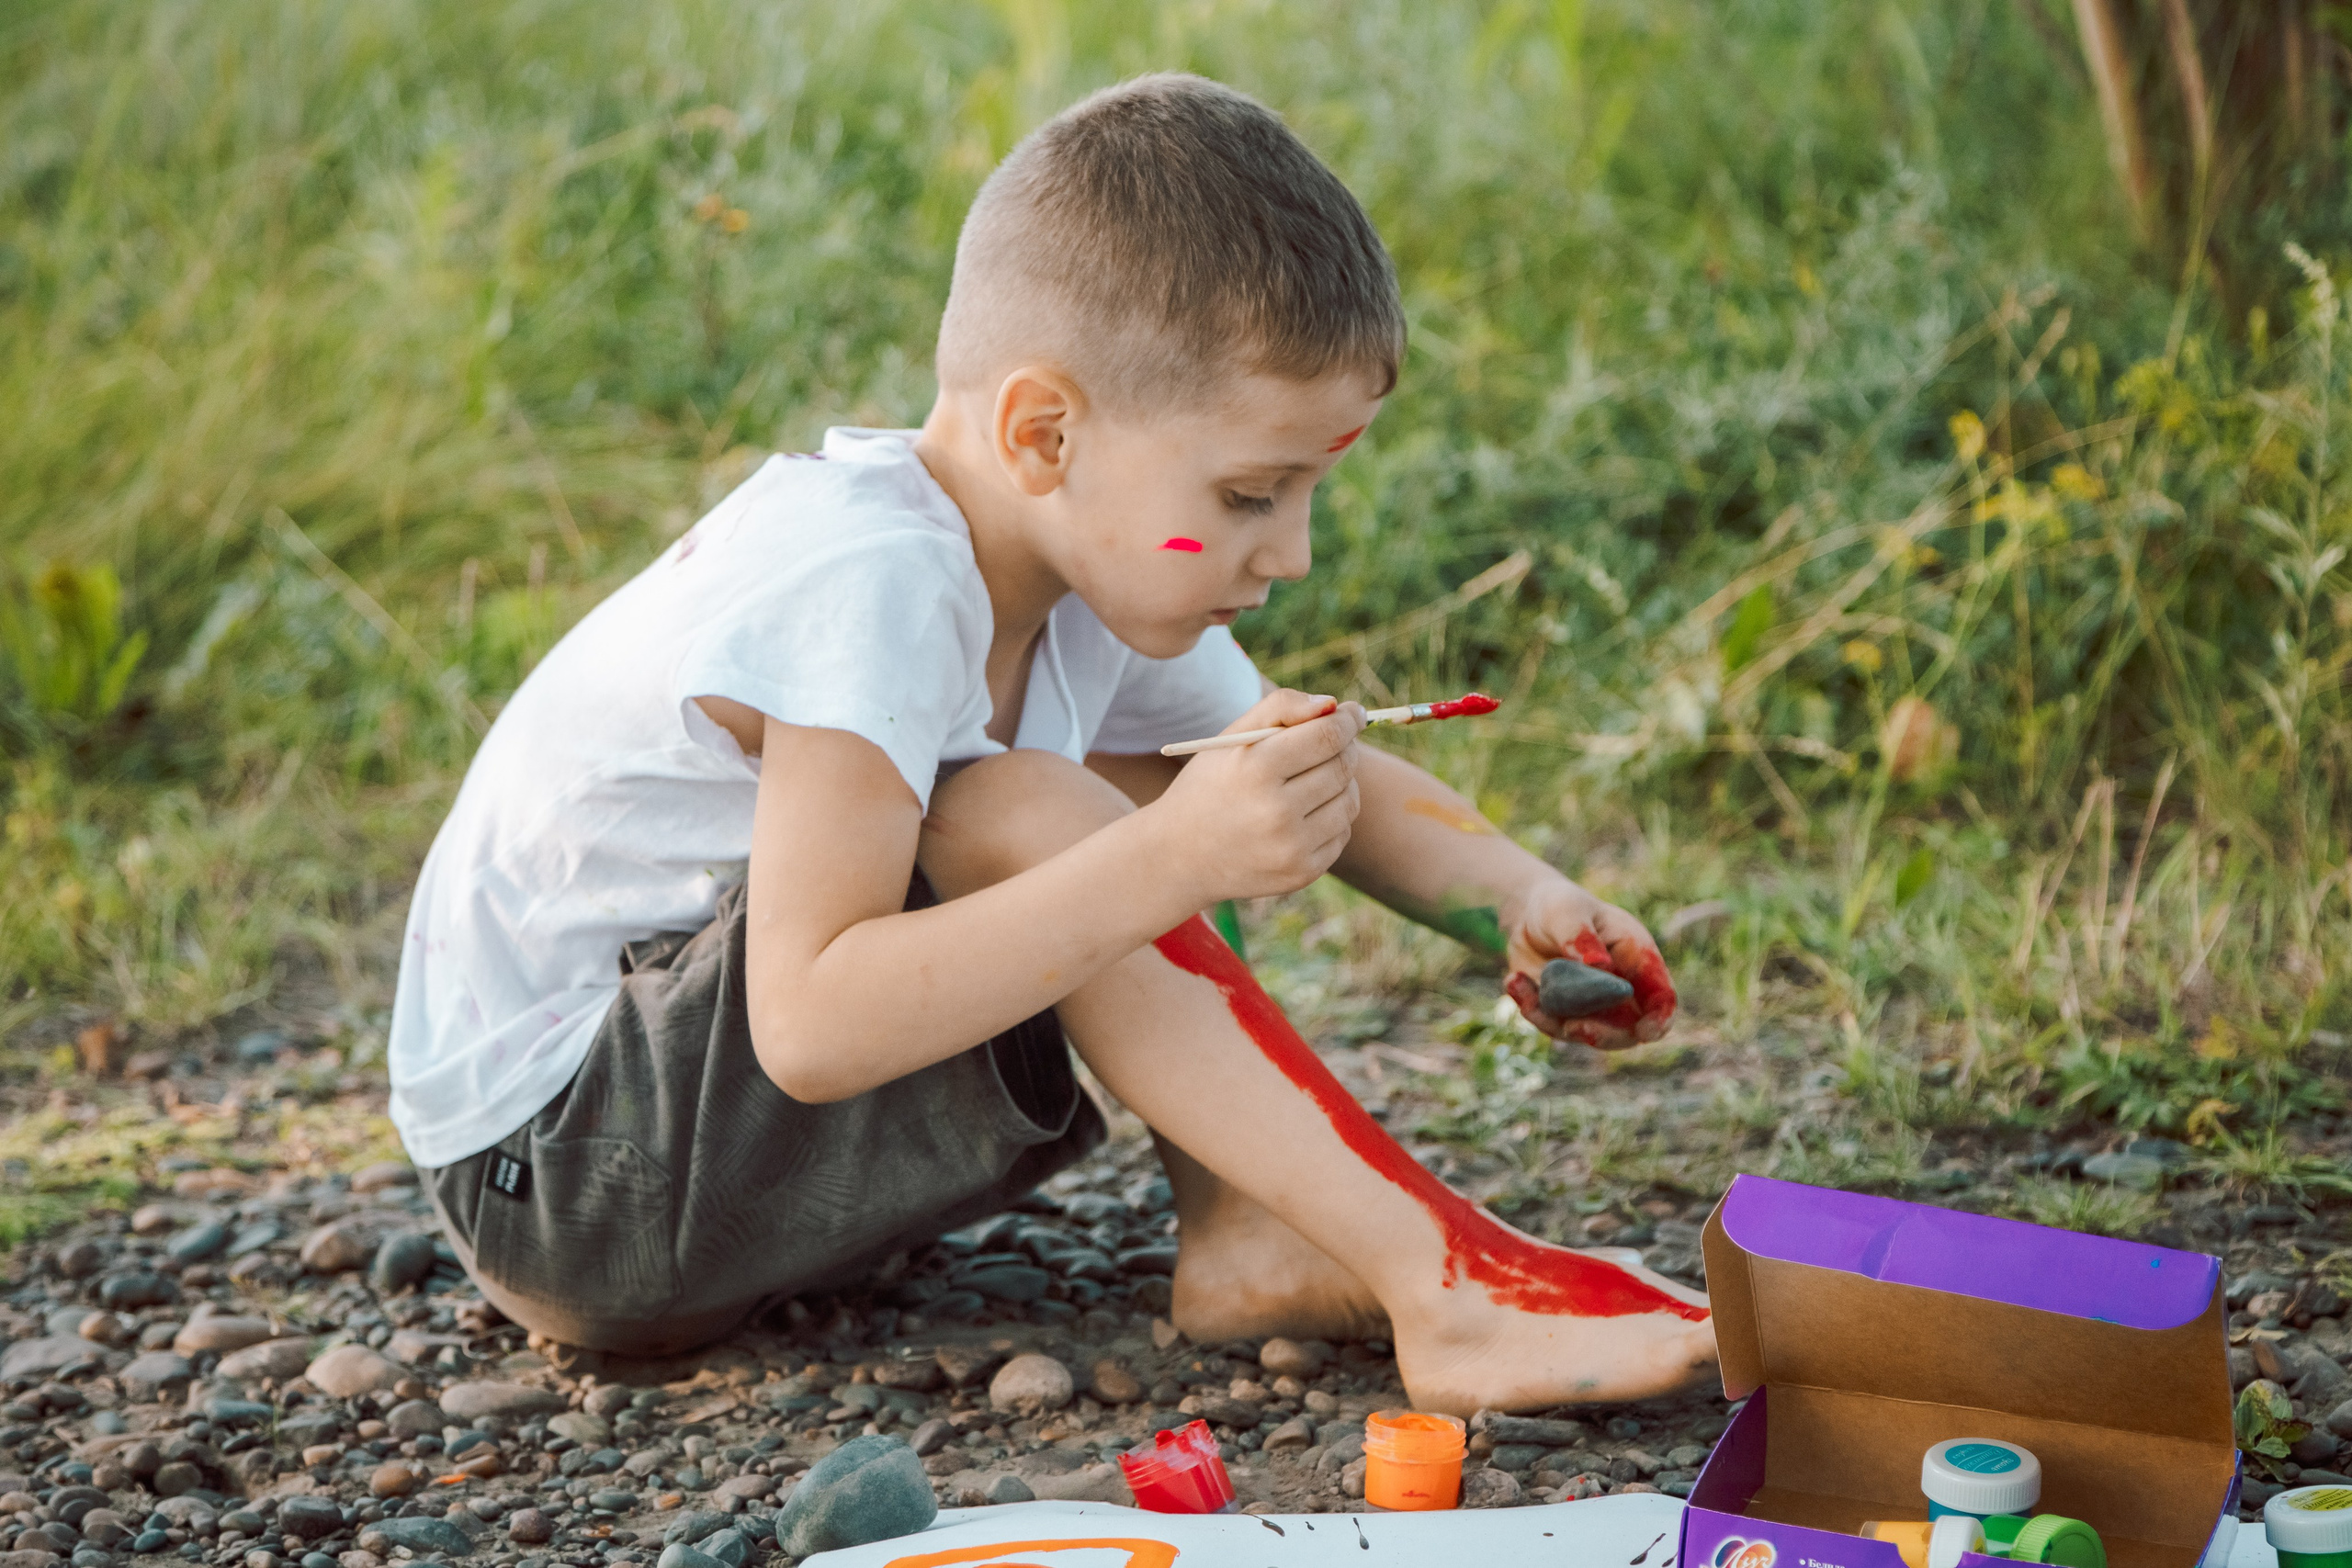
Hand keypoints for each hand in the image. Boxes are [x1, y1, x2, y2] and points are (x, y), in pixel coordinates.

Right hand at [1147, 688, 1363, 903]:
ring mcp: (1290, 848)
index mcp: (1255, 769)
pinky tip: (1303, 814)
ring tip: (1313, 779)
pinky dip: (1332, 818)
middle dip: (1344, 748)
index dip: (1347, 720)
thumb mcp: (1231, 738)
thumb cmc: (1211, 784)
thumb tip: (1333, 704)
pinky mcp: (1301, 873)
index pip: (1327, 736)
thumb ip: (1280, 707)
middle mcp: (1275, 812)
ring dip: (1342, 784)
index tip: (1353, 714)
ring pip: (1349, 801)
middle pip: (1342, 767)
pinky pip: (1341, 833)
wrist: (1179, 855)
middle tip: (1332, 743)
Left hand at [1498, 878, 1676, 1048]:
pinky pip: (1552, 1025)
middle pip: (1629, 1030)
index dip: (1660, 1019)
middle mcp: (1622, 989)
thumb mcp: (1568, 912)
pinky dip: (1531, 1008)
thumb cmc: (1560, 907)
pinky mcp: (1565, 1014)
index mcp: (1638, 958)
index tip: (1646, 1032)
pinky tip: (1513, 980)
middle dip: (1604, 1035)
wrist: (1529, 915)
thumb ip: (1582, 938)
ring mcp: (1595, 1006)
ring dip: (1553, 1019)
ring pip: (1585, 1032)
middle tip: (1573, 1028)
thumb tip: (1601, 967)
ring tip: (1519, 981)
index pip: (1662, 997)